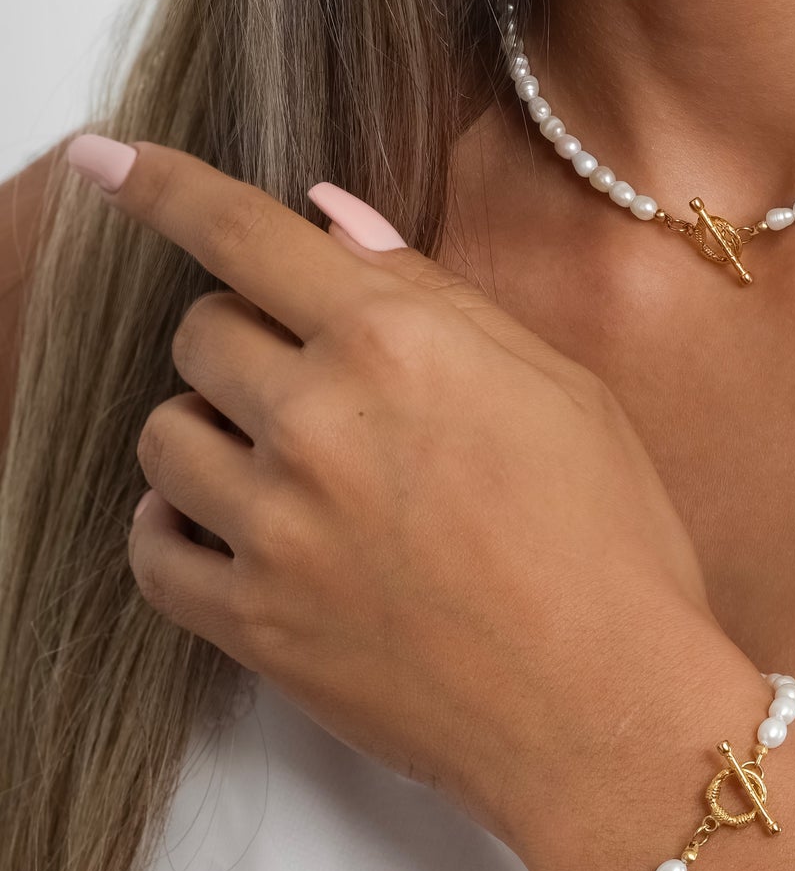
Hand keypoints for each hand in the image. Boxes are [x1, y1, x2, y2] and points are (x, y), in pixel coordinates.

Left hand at [65, 135, 720, 847]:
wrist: (608, 708)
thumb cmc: (612, 541)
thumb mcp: (560, 387)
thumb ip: (435, 295)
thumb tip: (331, 221)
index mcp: (401, 344)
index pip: (242, 235)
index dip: (164, 185)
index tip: (107, 161)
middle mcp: (320, 422)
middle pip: (199, 334)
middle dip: (244, 338)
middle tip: (313, 381)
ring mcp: (276, 529)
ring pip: (160, 437)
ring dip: (211, 434)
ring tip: (288, 468)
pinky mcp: (253, 625)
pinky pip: (151, 549)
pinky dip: (178, 528)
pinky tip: (238, 532)